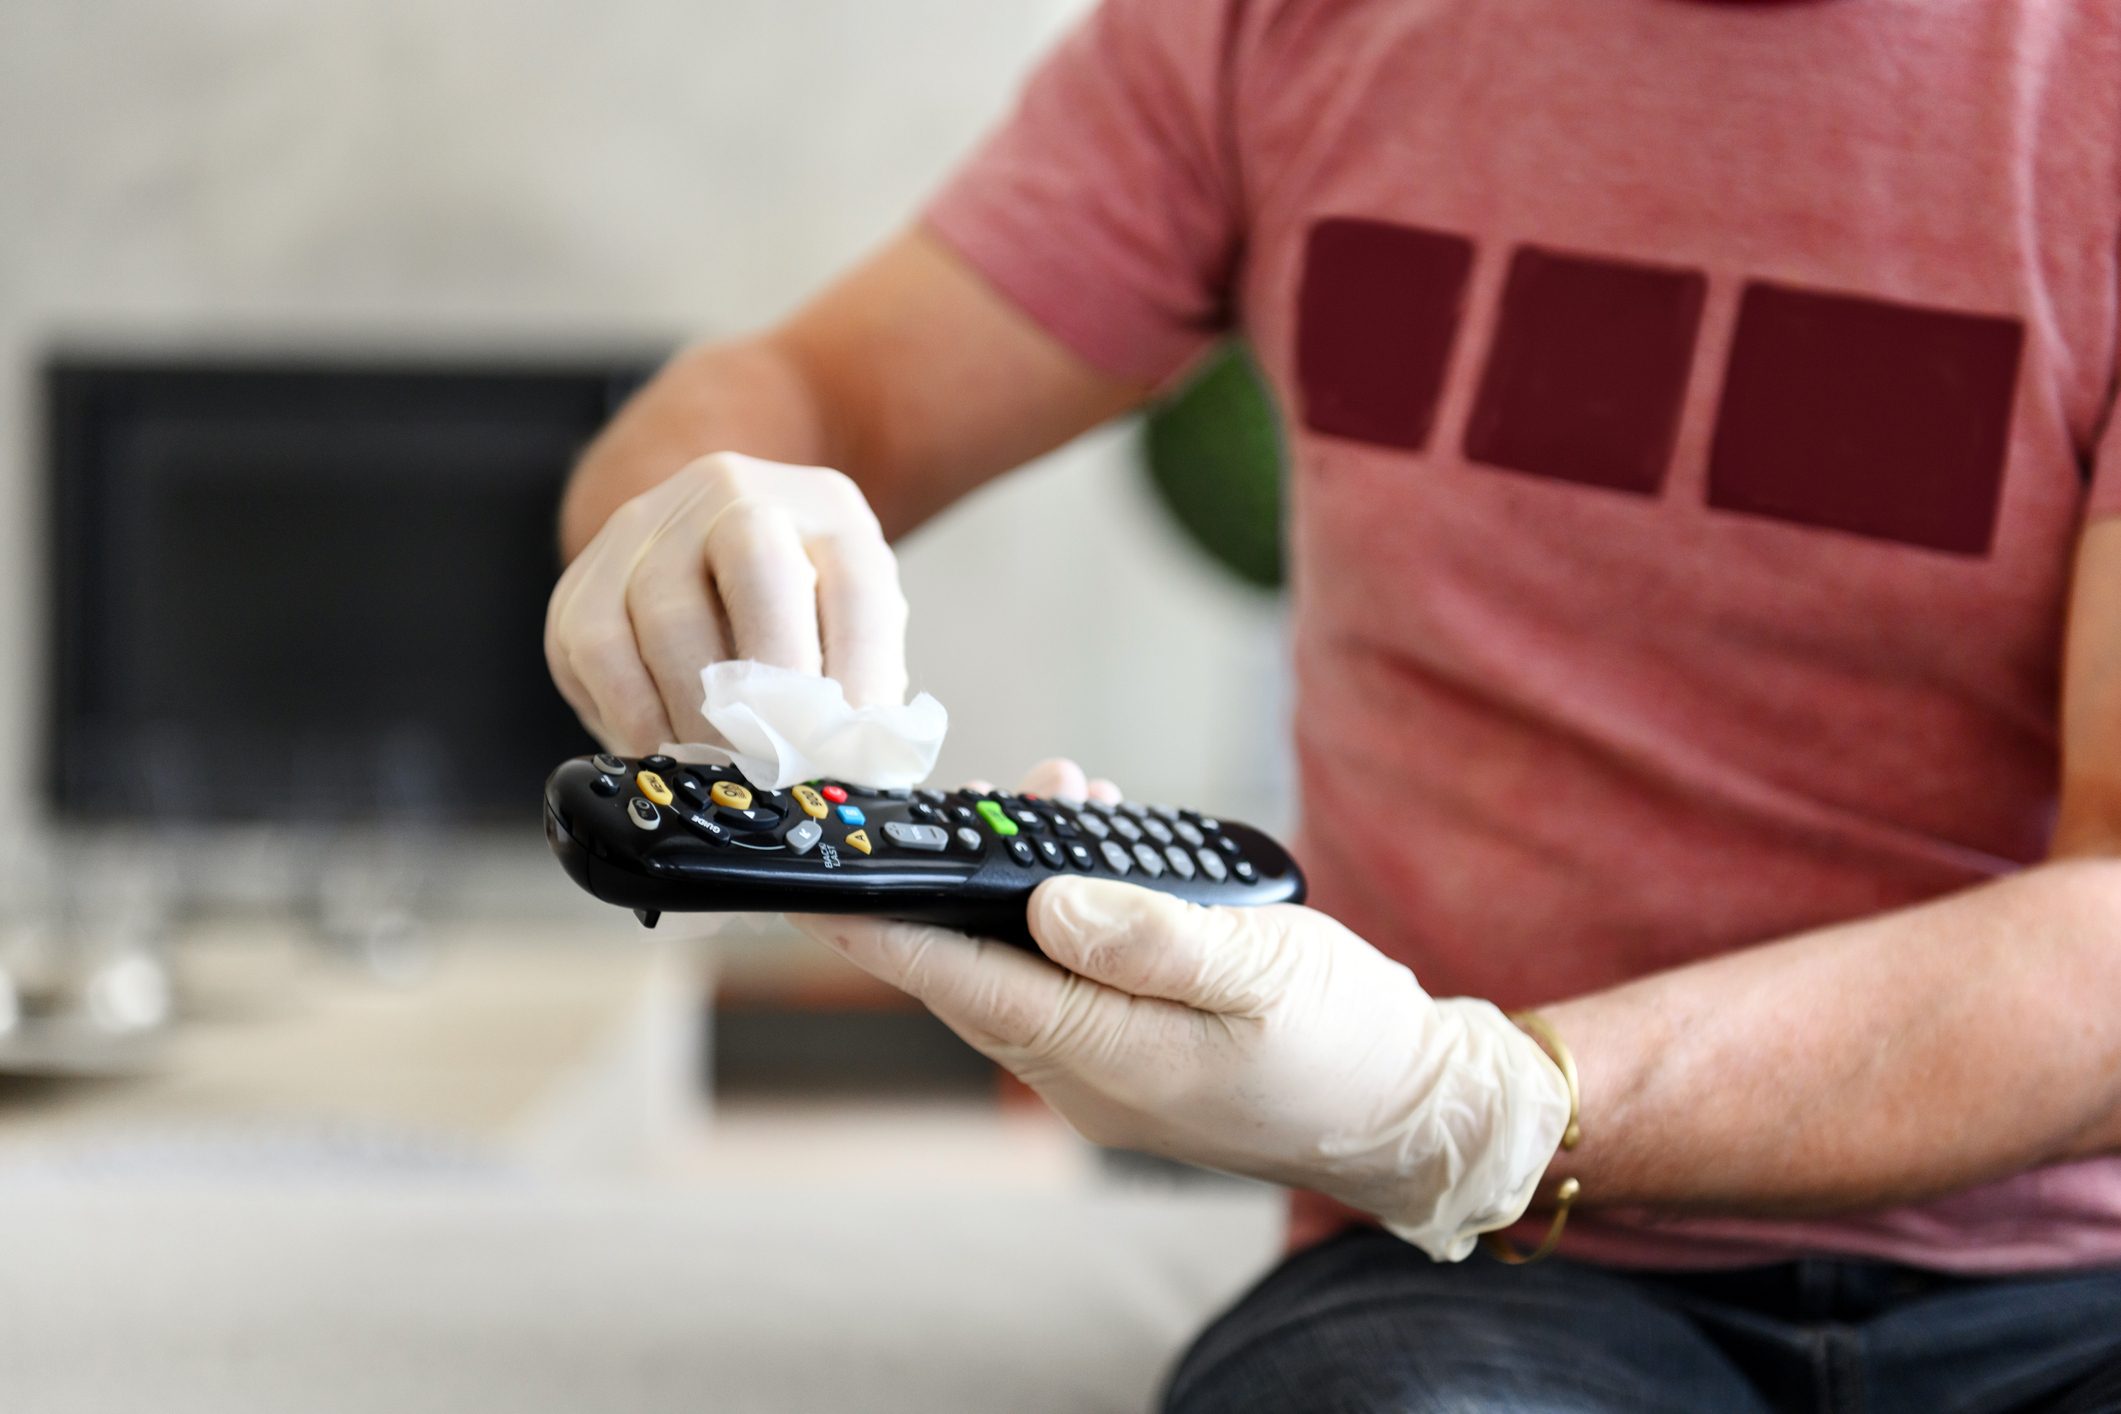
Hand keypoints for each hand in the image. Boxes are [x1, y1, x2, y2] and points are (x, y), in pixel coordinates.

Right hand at [546, 451, 908, 754]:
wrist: (699, 559)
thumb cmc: (794, 610)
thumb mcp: (845, 626)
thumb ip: (857, 679)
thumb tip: (858, 758)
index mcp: (825, 508)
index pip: (856, 582)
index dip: (860, 670)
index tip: (851, 747)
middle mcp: (735, 494)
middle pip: (756, 565)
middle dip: (772, 678)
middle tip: (779, 759)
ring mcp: (650, 526)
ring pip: (666, 614)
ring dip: (697, 710)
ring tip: (723, 771)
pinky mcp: (586, 577)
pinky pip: (599, 648)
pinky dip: (633, 713)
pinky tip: (661, 751)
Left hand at [790, 763, 1572, 1260]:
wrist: (1419, 1114)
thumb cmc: (1353, 1043)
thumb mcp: (1267, 970)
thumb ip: (1152, 939)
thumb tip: (1047, 902)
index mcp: (1112, 1057)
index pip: (966, 985)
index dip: (885, 931)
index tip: (815, 888)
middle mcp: (1089, 1076)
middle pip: (979, 971)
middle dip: (956, 880)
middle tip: (962, 793)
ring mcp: (1108, 1073)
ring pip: (1023, 969)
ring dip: (1020, 886)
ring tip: (1061, 792)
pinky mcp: (1134, 1057)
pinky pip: (1067, 981)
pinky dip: (1065, 916)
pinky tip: (1098, 859)